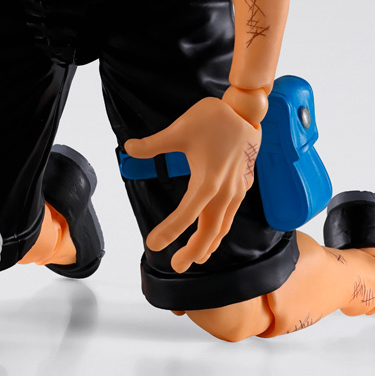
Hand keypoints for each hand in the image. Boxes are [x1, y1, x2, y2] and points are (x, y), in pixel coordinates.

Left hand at [123, 97, 260, 272]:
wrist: (246, 110)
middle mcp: (224, 192)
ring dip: (210, 244)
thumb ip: (153, 144)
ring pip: (223, 226)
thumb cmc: (212, 119)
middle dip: (193, 251)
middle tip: (176, 265)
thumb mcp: (179, 130)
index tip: (153, 244)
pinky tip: (216, 231)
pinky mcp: (244, 184)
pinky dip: (222, 229)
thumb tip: (128, 149)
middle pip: (209, 231)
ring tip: (197, 257)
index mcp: (206, 182)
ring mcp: (236, 190)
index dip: (168, 232)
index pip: (184, 216)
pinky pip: (232, 215)